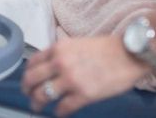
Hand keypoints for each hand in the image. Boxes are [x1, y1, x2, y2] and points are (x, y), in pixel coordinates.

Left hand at [22, 36, 148, 115]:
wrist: (128, 54)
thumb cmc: (106, 48)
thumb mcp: (77, 44)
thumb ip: (62, 54)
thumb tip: (51, 67)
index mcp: (59, 48)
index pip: (33, 62)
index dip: (27, 74)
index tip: (28, 81)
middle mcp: (60, 63)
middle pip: (32, 80)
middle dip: (27, 90)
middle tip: (29, 97)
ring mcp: (71, 79)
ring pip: (43, 95)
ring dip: (38, 103)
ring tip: (38, 107)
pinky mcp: (83, 94)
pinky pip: (63, 107)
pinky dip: (59, 112)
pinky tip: (60, 113)